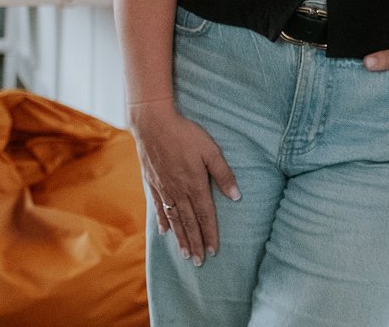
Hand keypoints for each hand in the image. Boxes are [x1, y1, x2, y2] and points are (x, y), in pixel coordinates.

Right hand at [128, 100, 240, 264]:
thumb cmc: (184, 134)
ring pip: (173, 219)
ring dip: (180, 238)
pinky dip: (162, 221)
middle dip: (195, 243)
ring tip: (185, 254)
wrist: (152, 125)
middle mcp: (178, 191)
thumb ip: (223, 173)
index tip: (214, 251)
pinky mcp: (152, 183)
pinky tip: (164, 232)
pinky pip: (158, 208)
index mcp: (195, 184)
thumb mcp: (209, 150)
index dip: (210, 234)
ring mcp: (163, 189)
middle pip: (189, 223)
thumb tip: (236, 196)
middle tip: (199, 262)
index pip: (205, 215)